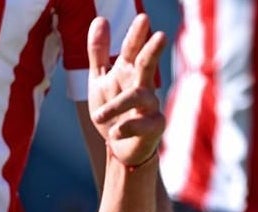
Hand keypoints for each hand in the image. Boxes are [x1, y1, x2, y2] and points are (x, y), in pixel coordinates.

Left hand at [86, 14, 165, 167]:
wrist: (120, 146)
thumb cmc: (113, 109)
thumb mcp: (100, 79)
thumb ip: (98, 52)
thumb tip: (100, 19)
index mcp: (128, 71)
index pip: (132, 49)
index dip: (137, 35)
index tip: (143, 18)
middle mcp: (142, 85)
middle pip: (147, 65)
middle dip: (152, 51)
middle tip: (161, 36)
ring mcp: (151, 106)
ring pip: (139, 97)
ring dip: (117, 105)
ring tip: (97, 117)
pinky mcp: (154, 127)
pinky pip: (143, 125)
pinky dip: (127, 127)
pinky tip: (114, 133)